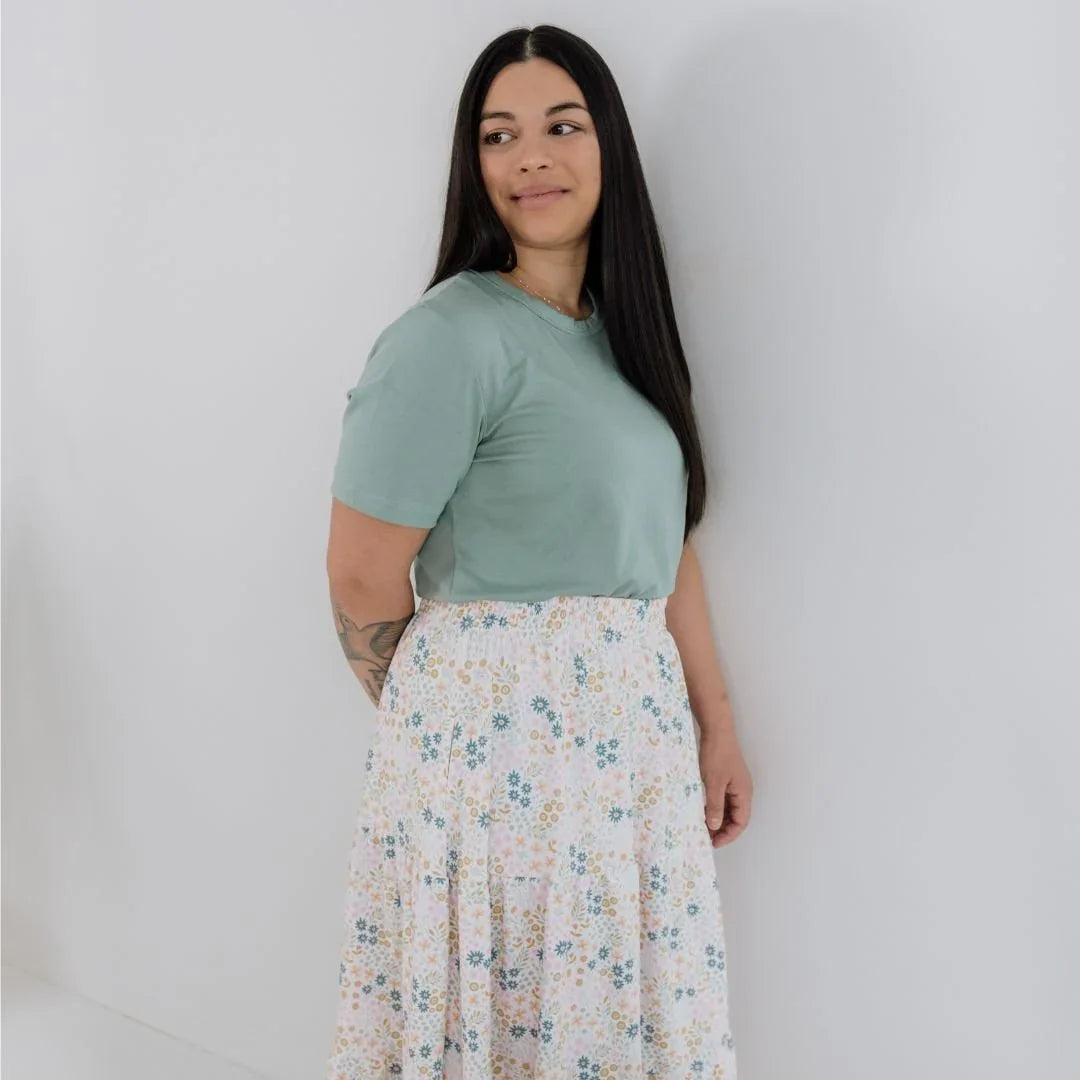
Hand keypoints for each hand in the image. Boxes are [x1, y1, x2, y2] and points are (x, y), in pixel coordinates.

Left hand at [698, 725, 752, 846]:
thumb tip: (715, 827)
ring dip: (719, 820)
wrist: (717, 730)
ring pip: (730, 809)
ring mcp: (735, 785)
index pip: (741, 822)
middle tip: (706, 838)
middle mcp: (743, 791)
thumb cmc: (716, 755)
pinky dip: (715, 808)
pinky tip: (703, 811)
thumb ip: (715, 806)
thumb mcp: (713, 783)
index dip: (729, 835)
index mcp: (744, 793)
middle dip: (723, 830)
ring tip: (703, 828)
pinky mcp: (727, 779)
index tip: (714, 843)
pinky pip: (724, 799)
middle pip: (736, 818)